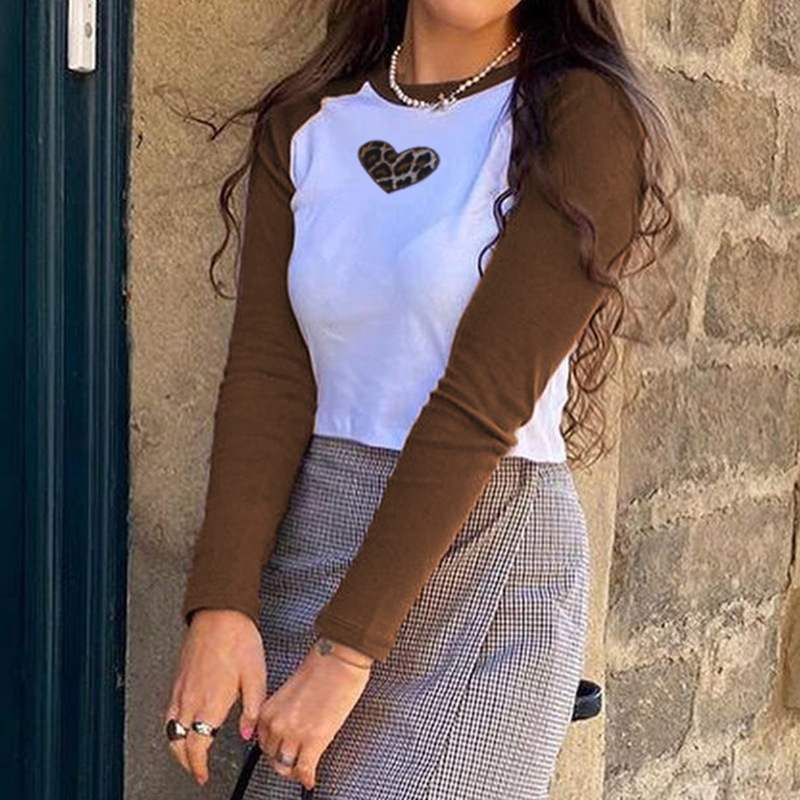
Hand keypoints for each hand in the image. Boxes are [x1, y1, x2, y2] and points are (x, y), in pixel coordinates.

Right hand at [164, 608, 266, 784]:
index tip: (204, 774)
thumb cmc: (238, 639)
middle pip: (177, 743)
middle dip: (185, 762)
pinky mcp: (178, 678)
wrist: (220, 613)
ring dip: (176, 746)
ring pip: (169, 729)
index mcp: (210, 703)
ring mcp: (181, 689)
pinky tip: (181, 724)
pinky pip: (168, 711)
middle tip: (196, 769)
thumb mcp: (255, 676)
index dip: (198, 766)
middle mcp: (190, 699)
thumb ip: (251, 709)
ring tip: (187, 753)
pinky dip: (171, 726)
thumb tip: (247, 732)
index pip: (197, 747)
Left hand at [256, 638, 373, 789]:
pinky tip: (311, 779)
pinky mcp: (314, 740)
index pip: (262, 741)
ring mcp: (294, 734)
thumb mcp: (291, 691)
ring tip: (303, 769)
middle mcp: (276, 723)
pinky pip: (305, 769)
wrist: (338, 659)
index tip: (281, 750)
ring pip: (286, 766)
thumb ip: (285, 711)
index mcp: (269, 709)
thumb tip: (290, 725)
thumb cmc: (321, 666)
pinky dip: (307, 778)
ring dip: (295, 770)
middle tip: (294, 761)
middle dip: (283, 760)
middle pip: (272, 756)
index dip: (274, 749)